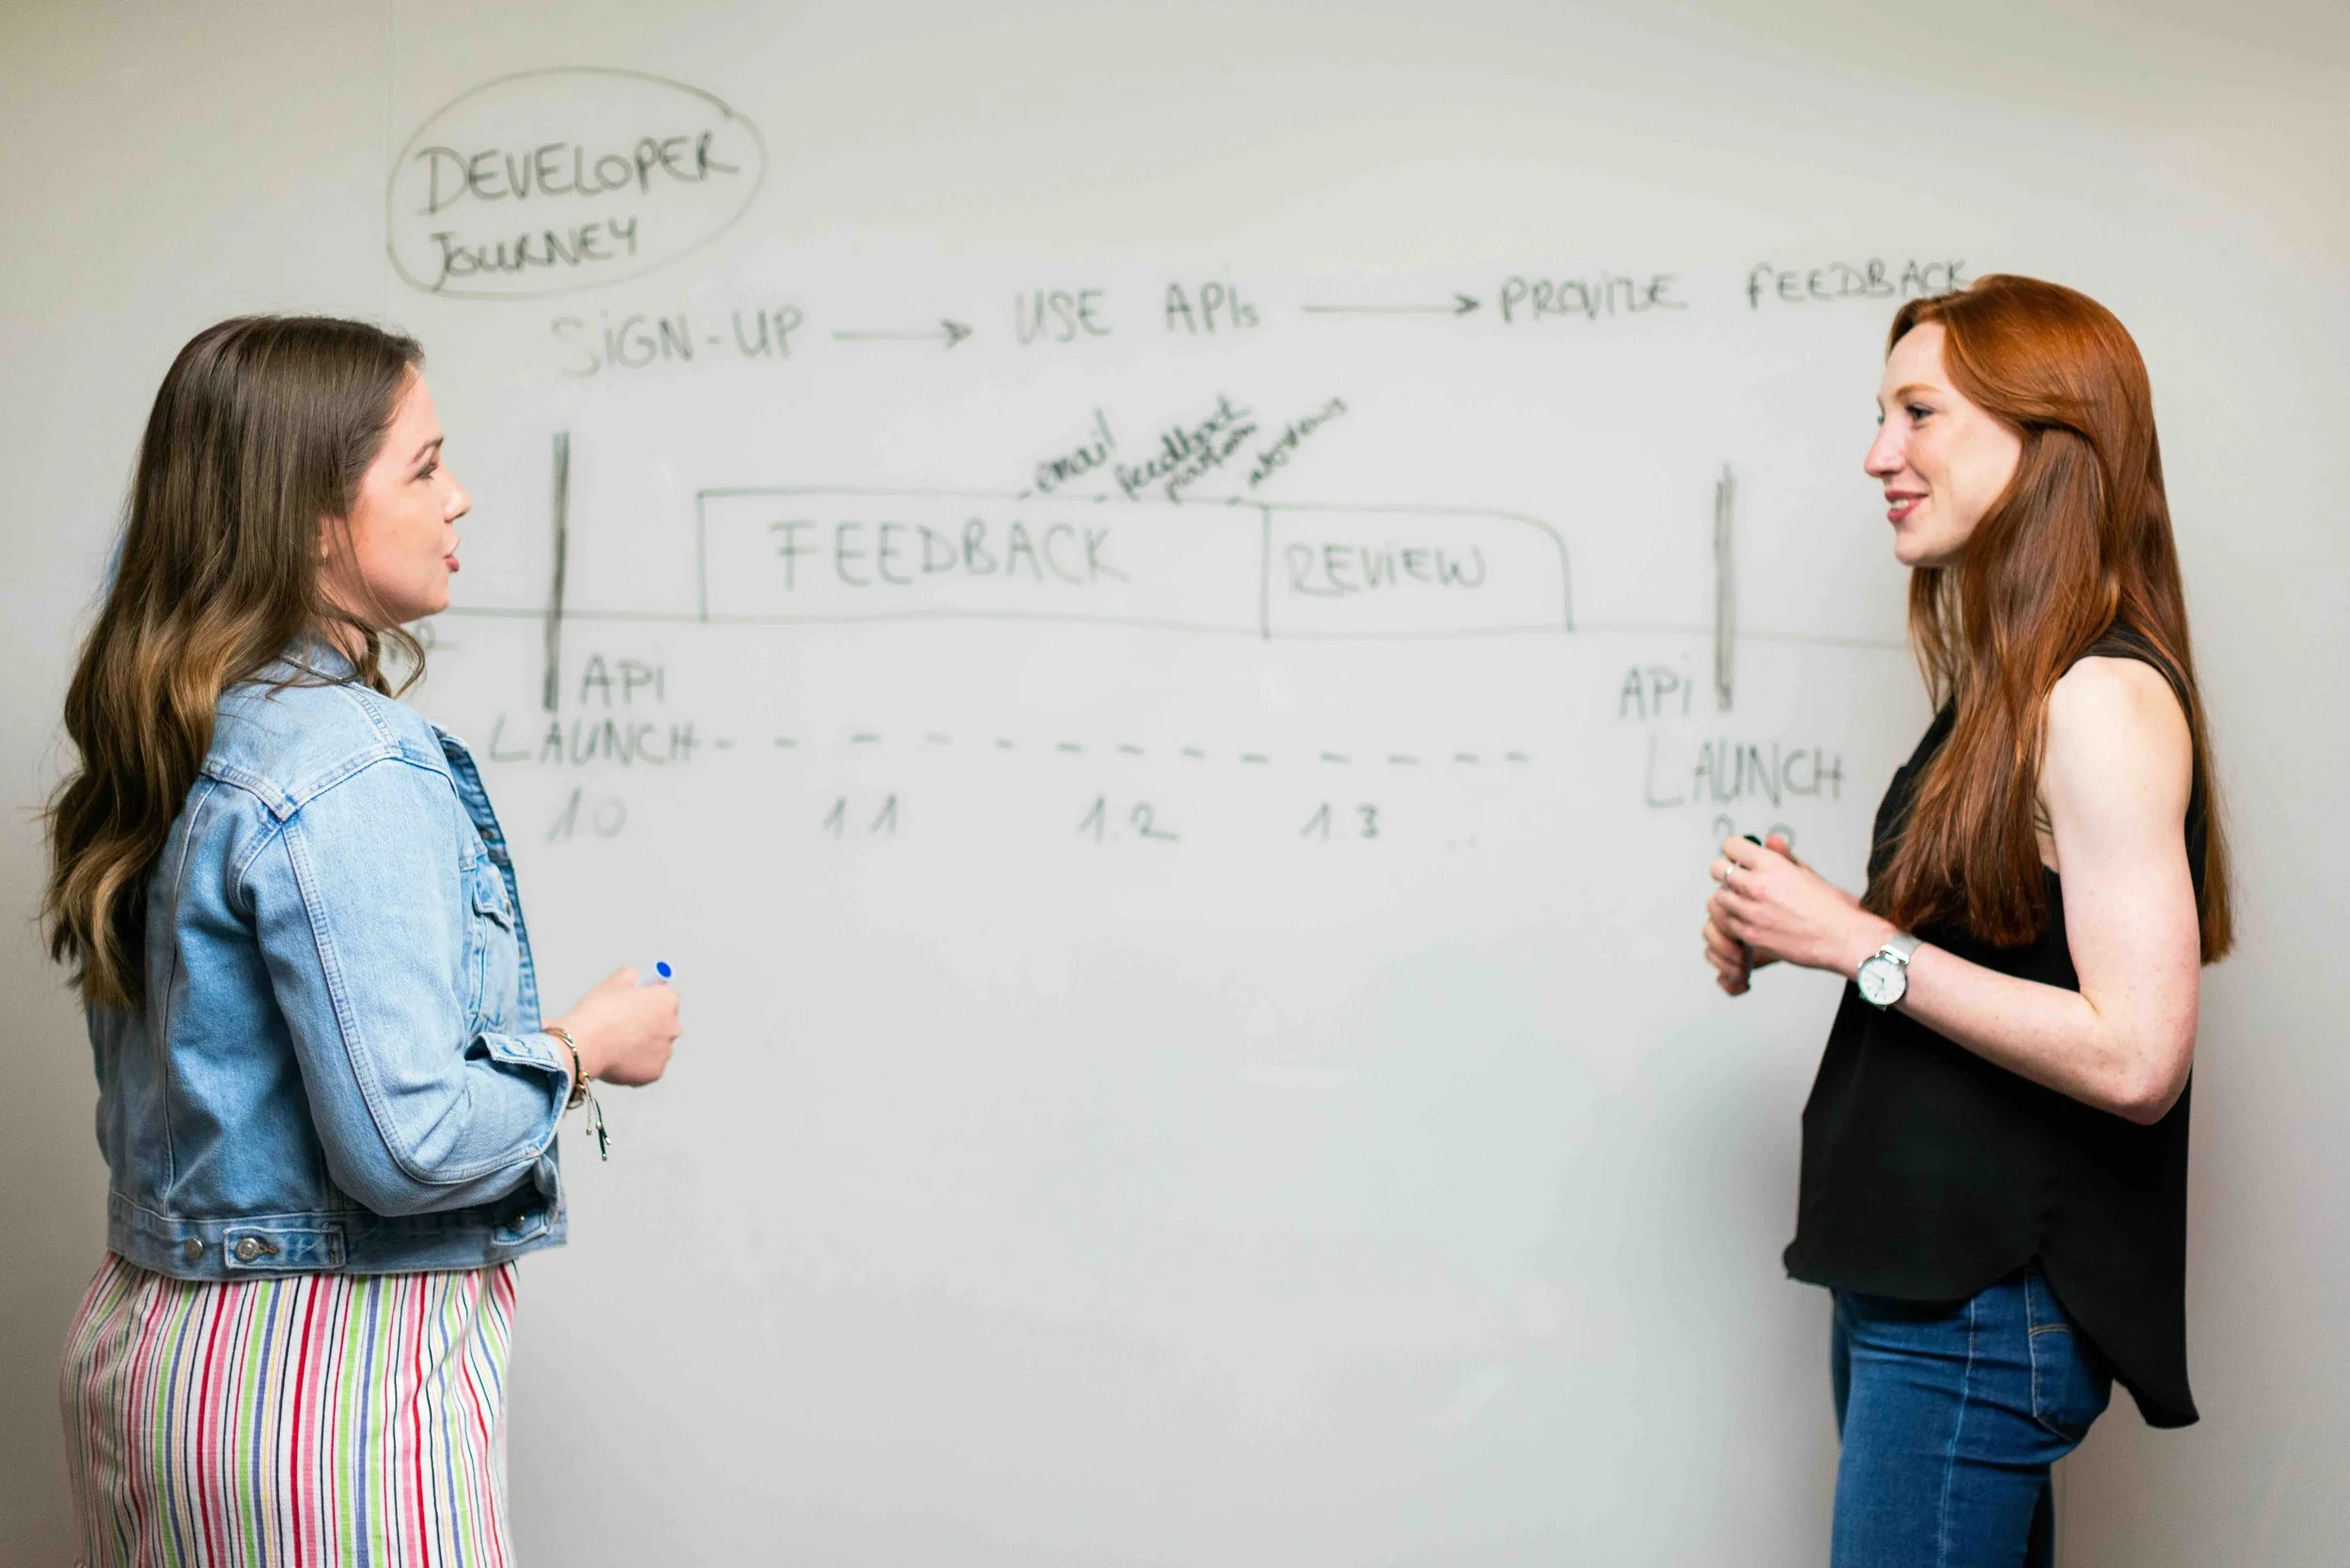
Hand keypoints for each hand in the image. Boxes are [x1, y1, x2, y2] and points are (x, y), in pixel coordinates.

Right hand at [548, 968, 679, 1087]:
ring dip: (642, 1046)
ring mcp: (665, 1052)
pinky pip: (647, 1067)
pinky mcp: (655, 1073)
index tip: (636, 1005)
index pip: (666, 998)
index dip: (649, 1001)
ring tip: (616, 1044)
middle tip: (622, 1027)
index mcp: (667, 1001)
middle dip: (648, 1025)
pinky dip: (636, 1065)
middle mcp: (673, 1026)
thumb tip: (636, 977)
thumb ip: (631, 975)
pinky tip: (618, 1059)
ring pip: (656, 1047)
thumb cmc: (598, 1011)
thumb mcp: (614, 981)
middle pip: (663, 1024)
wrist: (584, 1043)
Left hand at [1707, 834, 1889, 981]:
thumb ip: (1783, 856)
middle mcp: (1756, 886)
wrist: (1843, 939)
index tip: (1740, 856)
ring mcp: (1750, 912)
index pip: (1731, 846)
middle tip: (1737, 877)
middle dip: (1727, 871)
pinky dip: (1734, 920)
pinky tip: (1749, 920)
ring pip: (1718, 897)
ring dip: (1729, 897)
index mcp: (1771, 865)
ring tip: (1744, 901)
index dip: (1736, 850)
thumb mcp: (1807, 872)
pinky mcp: (1749, 934)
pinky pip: (1726, 922)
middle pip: (1718, 869)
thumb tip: (1770, 840)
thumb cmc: (1832, 908)